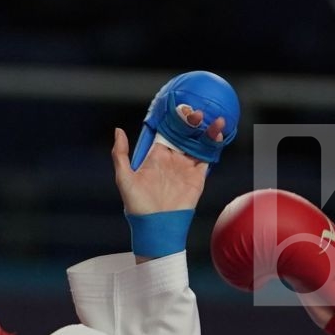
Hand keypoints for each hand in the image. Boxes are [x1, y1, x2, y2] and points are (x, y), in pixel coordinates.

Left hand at [111, 106, 225, 215]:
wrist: (156, 227)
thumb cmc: (137, 205)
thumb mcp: (124, 178)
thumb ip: (120, 154)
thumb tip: (118, 131)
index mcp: (156, 156)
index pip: (166, 132)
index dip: (173, 120)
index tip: (179, 108)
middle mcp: (172, 159)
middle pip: (185, 134)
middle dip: (191, 121)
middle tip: (196, 112)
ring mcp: (186, 168)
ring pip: (198, 144)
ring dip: (205, 131)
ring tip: (212, 118)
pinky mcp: (198, 178)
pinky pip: (207, 158)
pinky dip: (213, 146)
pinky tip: (217, 135)